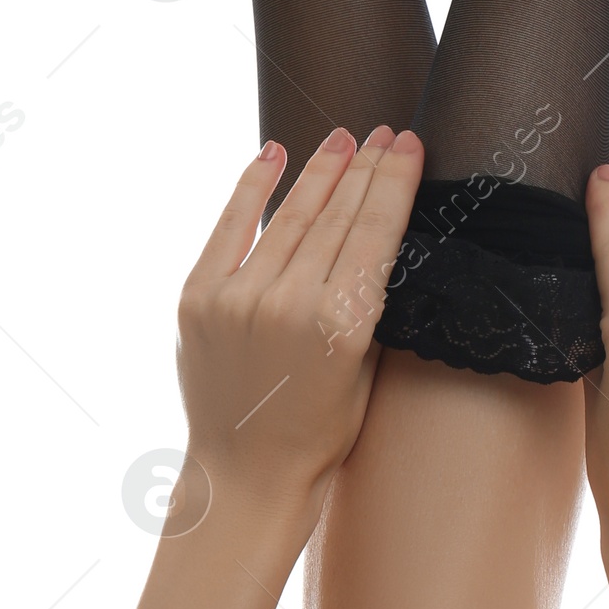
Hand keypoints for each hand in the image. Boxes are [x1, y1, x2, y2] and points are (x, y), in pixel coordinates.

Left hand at [173, 124, 423, 533]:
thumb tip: (374, 230)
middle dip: (365, 167)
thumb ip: (367, 302)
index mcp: (342, 327)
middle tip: (386, 132)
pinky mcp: (197, 299)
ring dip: (319, 172)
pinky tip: (273, 153)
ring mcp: (237, 299)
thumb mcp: (366, 370)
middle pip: (336, 216)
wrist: (244, 476)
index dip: (395, 182)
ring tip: (343, 139)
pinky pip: (229, 229)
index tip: (410, 144)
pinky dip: (251, 188)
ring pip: (288, 217)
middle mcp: (288, 304)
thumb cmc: (318, 433)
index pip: (376, 232)